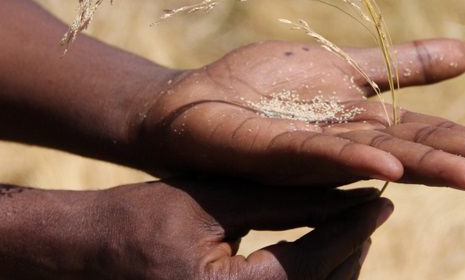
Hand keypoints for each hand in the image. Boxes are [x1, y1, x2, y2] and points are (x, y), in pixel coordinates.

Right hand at [78, 181, 389, 279]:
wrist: (83, 256)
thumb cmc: (139, 218)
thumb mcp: (214, 200)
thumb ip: (282, 201)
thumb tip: (346, 193)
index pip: (314, 264)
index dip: (353, 229)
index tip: (381, 200)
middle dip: (350, 253)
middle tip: (367, 213)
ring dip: (334, 272)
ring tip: (346, 231)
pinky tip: (313, 257)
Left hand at [132, 38, 464, 191]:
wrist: (196, 99)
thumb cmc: (266, 88)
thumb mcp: (345, 67)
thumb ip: (401, 65)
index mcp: (369, 125)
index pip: (434, 137)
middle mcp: (349, 146)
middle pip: (417, 155)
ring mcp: (314, 152)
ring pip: (376, 160)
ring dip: (424, 168)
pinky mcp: (274, 149)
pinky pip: (317, 154)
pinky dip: (352, 158)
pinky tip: (385, 166)